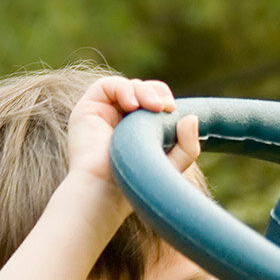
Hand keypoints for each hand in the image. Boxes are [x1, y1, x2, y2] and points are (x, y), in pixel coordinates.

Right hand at [66, 76, 200, 195]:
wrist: (105, 193)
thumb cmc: (135, 186)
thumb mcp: (169, 166)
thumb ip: (187, 147)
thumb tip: (192, 118)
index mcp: (138, 132)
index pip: (154, 103)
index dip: (165, 99)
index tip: (174, 111)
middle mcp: (119, 121)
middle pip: (142, 90)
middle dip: (157, 92)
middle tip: (167, 107)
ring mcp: (103, 114)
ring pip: (127, 87)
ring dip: (144, 91)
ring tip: (154, 107)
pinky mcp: (87, 109)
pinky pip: (106, 86)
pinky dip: (124, 89)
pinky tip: (133, 105)